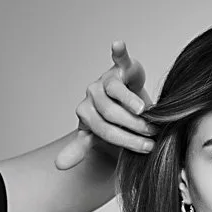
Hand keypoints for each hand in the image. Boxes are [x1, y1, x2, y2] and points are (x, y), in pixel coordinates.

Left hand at [55, 40, 154, 169]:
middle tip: (152, 134)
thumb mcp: (96, 136)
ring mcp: (106, 79)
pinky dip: (118, 52)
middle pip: (109, 112)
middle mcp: (92, 94)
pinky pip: (119, 58)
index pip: (103, 130)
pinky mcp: (121, 66)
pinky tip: (117, 46)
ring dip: (133, 103)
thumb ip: (80, 148)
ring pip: (115, 90)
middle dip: (133, 126)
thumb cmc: (111, 121)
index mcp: (85, 112)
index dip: (126, 140)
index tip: (146, 147)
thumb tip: (58, 166)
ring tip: (149, 113)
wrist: (126, 103)